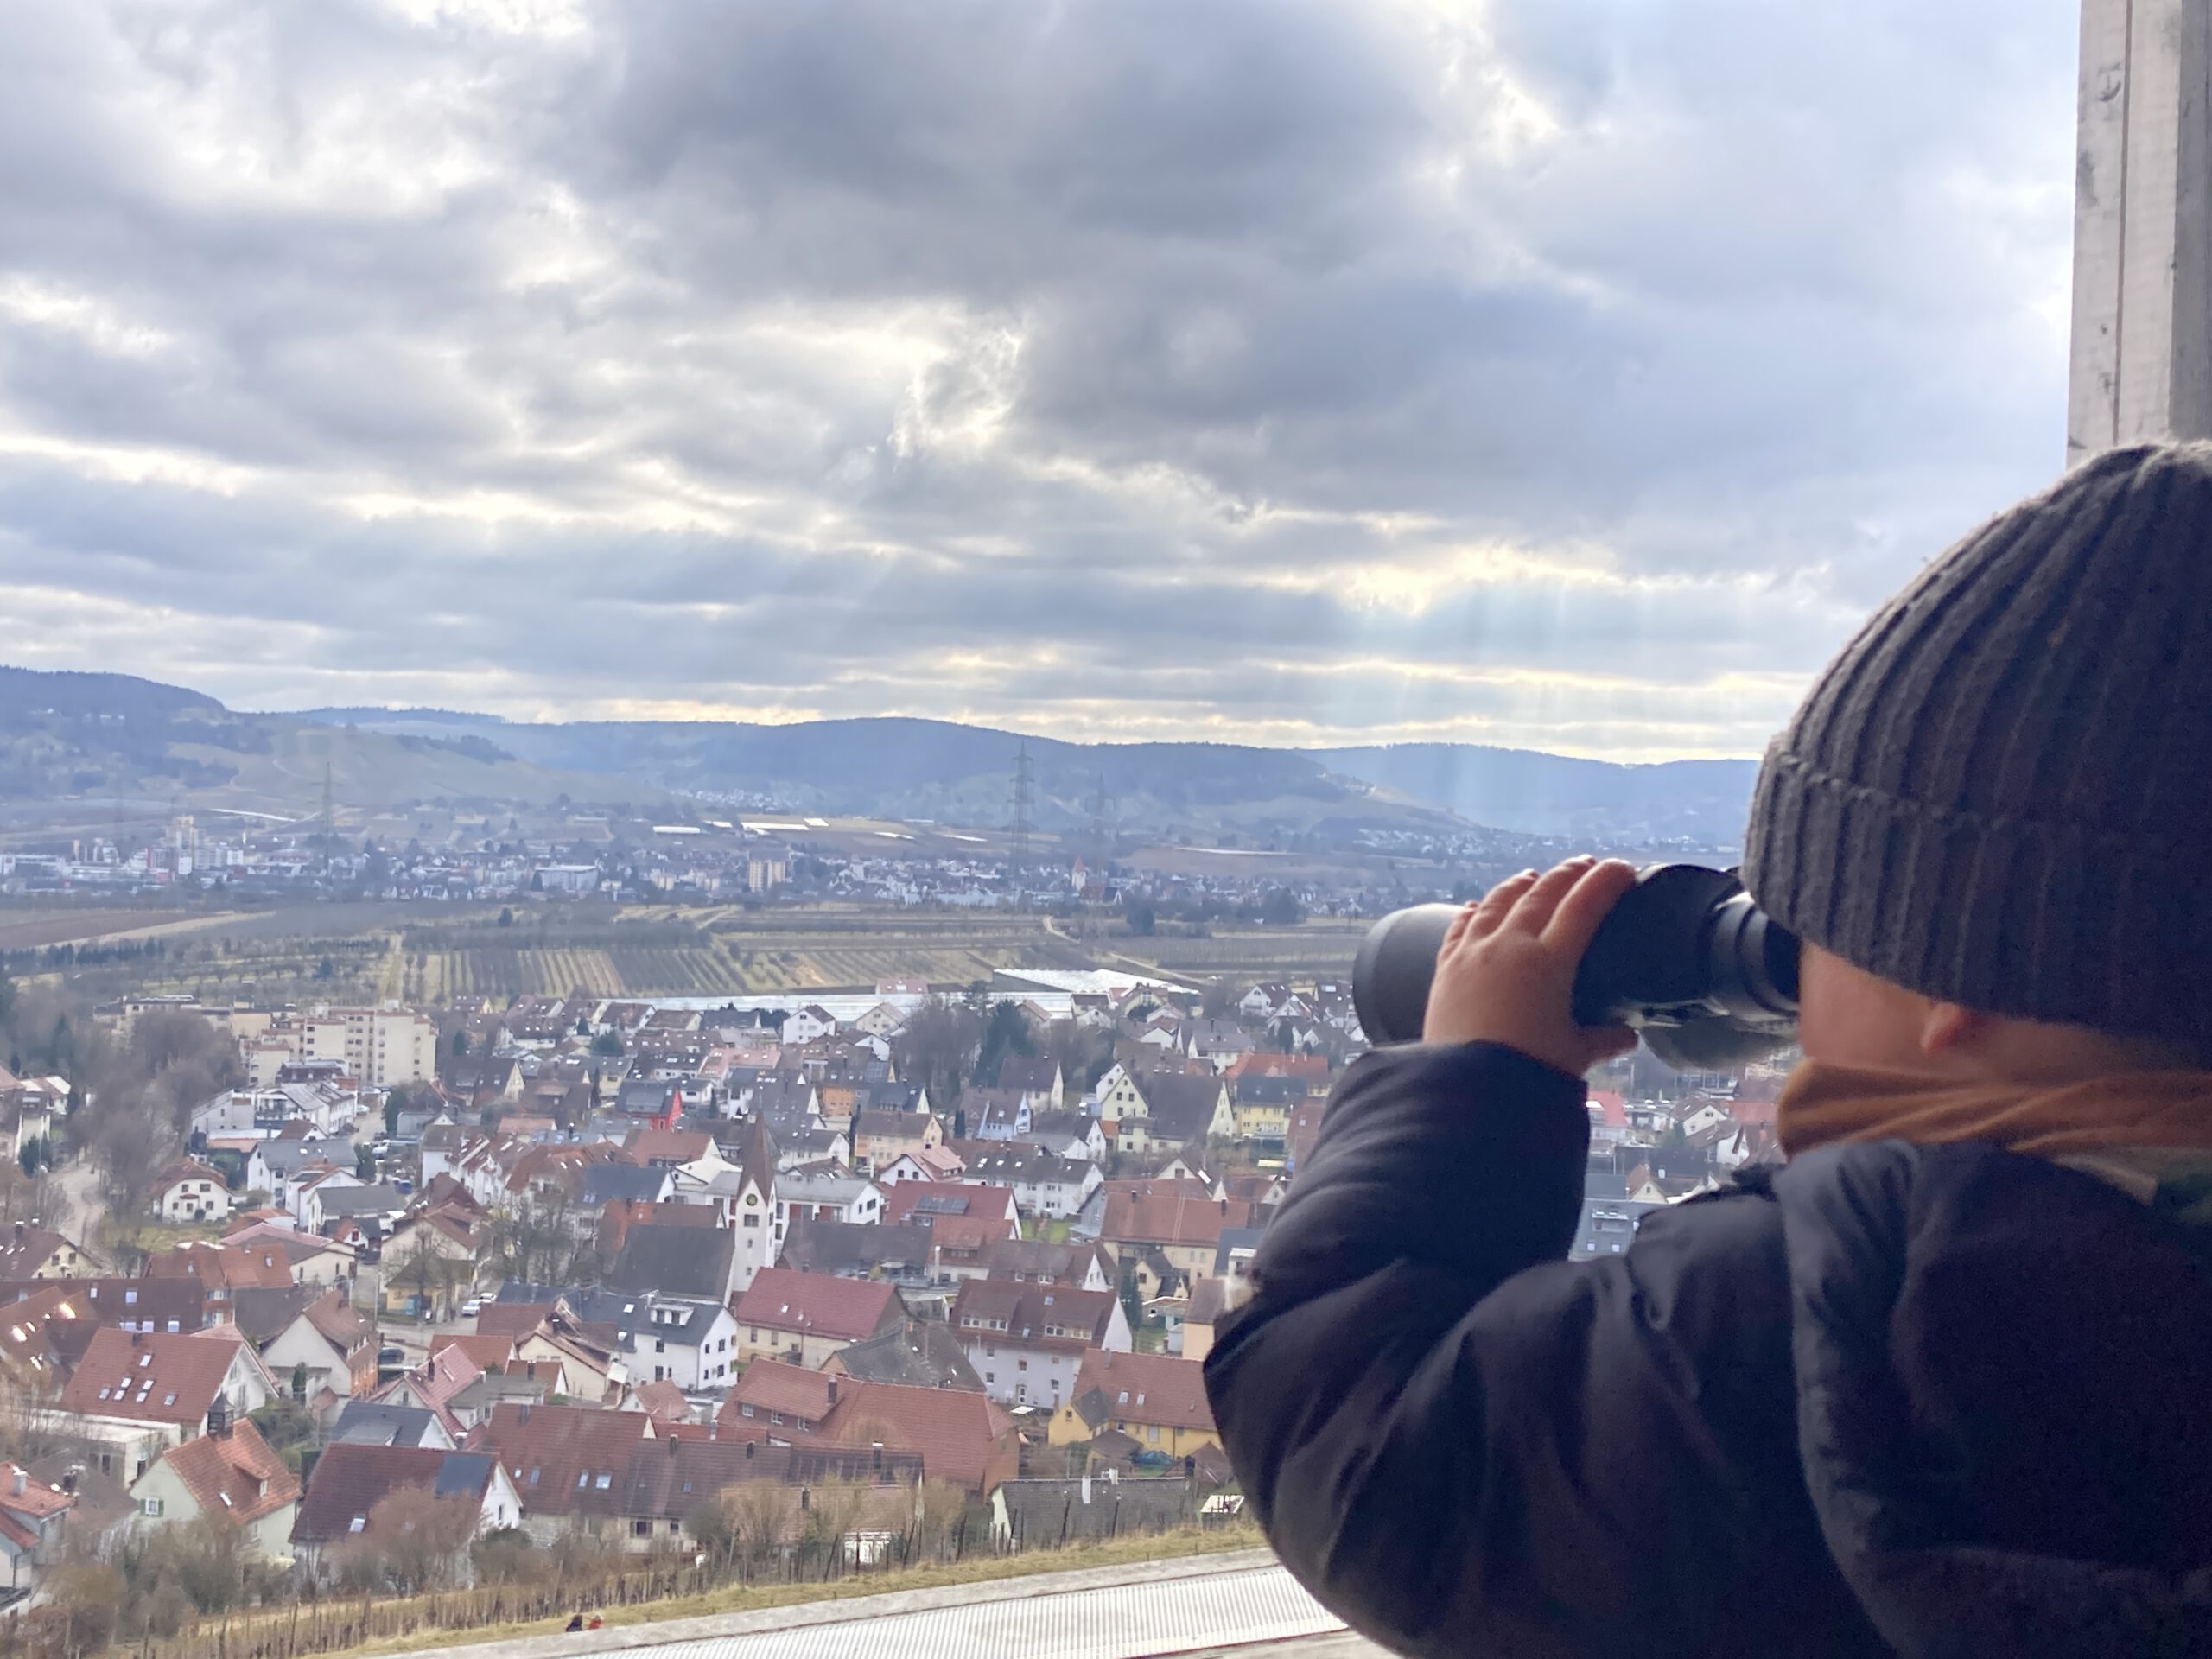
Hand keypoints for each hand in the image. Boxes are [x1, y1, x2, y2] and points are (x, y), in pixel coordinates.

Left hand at [1423, 856, 1641, 1075]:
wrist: (1464, 1091)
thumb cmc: (1526, 1073)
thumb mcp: (1574, 1055)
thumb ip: (1603, 1039)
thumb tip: (1627, 1036)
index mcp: (1548, 962)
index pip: (1583, 907)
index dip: (1605, 883)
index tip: (1621, 868)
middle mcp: (1509, 946)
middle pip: (1541, 895)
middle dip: (1566, 875)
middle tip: (1584, 865)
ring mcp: (1473, 954)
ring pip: (1497, 903)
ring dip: (1518, 886)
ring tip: (1532, 877)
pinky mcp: (1446, 969)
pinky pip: (1460, 928)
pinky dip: (1473, 913)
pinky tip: (1475, 907)